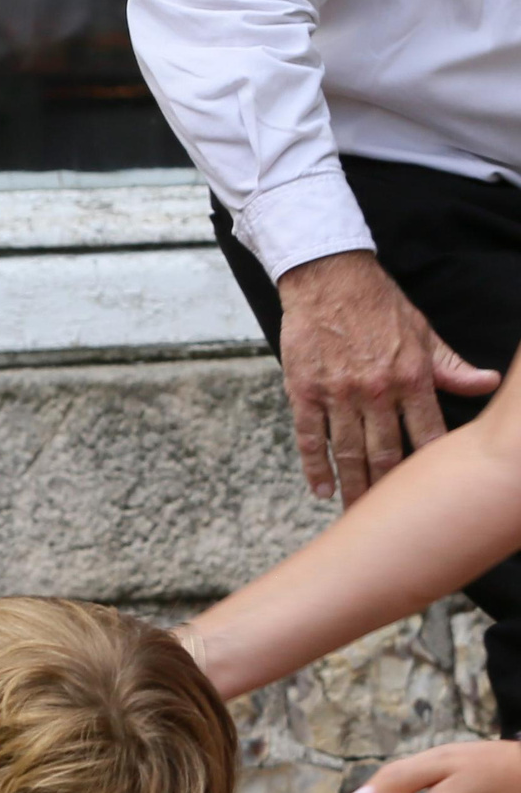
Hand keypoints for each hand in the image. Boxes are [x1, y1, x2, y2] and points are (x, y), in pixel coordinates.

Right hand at [275, 251, 497, 501]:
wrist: (327, 277)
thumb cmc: (378, 305)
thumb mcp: (423, 333)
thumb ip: (451, 367)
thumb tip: (488, 383)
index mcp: (410, 378)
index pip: (427, 434)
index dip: (430, 467)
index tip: (431, 492)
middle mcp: (376, 391)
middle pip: (385, 453)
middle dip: (388, 489)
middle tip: (387, 516)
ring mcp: (338, 392)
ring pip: (348, 451)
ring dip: (353, 486)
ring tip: (356, 512)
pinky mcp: (305, 389)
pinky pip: (310, 436)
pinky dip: (315, 465)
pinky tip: (321, 488)